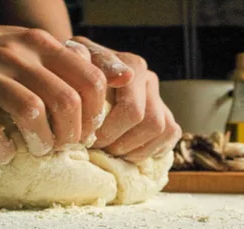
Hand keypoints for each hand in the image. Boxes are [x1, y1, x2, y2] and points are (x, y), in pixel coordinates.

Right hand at [0, 20, 112, 162]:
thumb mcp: (34, 48)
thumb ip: (73, 63)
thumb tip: (126, 77)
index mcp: (41, 45)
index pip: (90, 80)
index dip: (96, 113)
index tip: (87, 131)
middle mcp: (17, 55)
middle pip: (66, 101)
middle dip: (72, 133)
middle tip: (65, 146)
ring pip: (31, 112)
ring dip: (42, 141)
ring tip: (40, 150)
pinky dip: (2, 147)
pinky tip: (5, 153)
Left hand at [67, 37, 181, 162]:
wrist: (79, 81)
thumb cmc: (73, 77)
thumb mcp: (72, 64)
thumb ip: (91, 62)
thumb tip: (124, 76)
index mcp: (132, 66)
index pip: (132, 110)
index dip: (109, 132)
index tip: (87, 139)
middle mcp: (149, 80)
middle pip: (150, 122)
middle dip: (121, 142)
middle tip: (97, 147)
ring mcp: (160, 99)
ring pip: (161, 130)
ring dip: (135, 148)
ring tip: (110, 149)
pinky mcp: (166, 117)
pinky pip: (170, 135)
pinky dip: (150, 148)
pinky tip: (127, 150)